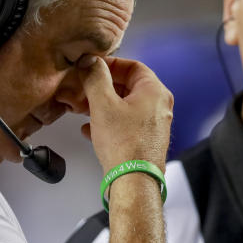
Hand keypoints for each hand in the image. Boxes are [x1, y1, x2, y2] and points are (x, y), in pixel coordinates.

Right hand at [78, 56, 172, 172]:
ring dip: (102, 105)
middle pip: (128, 86)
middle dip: (103, 87)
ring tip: (84, 109)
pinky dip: (108, 122)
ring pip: (125, 106)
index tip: (93, 67)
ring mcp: (153, 125)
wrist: (133, 180)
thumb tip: (90, 62)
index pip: (133, 66)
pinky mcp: (145, 140)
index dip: (110, 64)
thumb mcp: (103, 104)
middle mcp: (158, 107)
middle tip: (85, 88)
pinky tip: (90, 129)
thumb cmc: (125, 146)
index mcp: (155, 92)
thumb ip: (95, 78)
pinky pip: (125, 124)